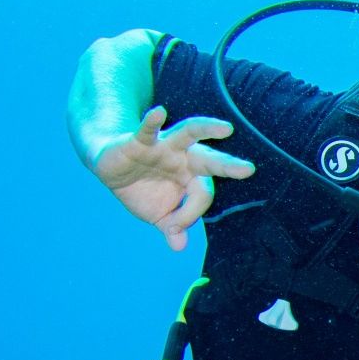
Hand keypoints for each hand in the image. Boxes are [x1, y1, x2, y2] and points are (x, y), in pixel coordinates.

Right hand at [92, 107, 253, 250]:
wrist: (109, 169)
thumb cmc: (142, 191)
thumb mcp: (158, 215)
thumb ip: (172, 228)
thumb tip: (179, 247)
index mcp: (193, 177)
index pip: (202, 195)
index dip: (190, 214)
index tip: (174, 226)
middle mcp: (185, 158)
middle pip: (210, 160)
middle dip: (228, 165)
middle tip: (249, 169)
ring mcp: (164, 146)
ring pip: (189, 133)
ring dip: (207, 129)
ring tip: (227, 128)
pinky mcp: (140, 140)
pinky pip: (147, 130)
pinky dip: (152, 122)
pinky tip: (160, 112)